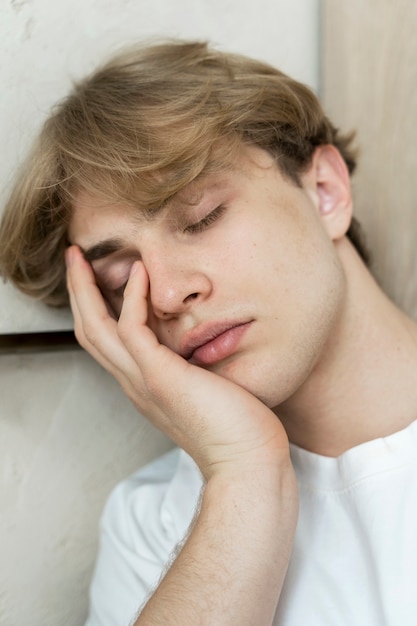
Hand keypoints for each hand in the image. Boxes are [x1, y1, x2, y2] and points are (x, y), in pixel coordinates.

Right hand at [66, 245, 289, 478]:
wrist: (247, 463)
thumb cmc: (237, 429)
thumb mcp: (205, 390)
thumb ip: (193, 369)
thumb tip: (204, 346)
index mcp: (142, 386)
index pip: (104, 342)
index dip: (94, 308)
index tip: (96, 277)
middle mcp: (134, 383)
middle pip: (88, 332)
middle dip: (77, 293)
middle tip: (73, 258)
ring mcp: (143, 381)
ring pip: (96, 329)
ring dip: (85, 289)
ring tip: (81, 257)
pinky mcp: (160, 377)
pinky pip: (132, 329)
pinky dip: (131, 298)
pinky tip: (140, 273)